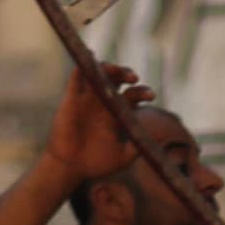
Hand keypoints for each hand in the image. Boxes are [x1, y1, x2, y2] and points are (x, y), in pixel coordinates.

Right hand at [42, 64, 149, 185]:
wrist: (71, 168)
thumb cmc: (98, 163)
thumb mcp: (122, 158)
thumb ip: (136, 148)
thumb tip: (152, 139)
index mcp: (119, 112)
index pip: (134, 95)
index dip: (143, 92)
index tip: (151, 96)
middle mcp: (106, 101)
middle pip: (118, 79)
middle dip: (127, 74)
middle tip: (134, 78)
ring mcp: (89, 99)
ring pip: (99, 74)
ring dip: (108, 67)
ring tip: (115, 70)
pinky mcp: (72, 99)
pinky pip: (77, 78)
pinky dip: (83, 65)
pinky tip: (89, 57)